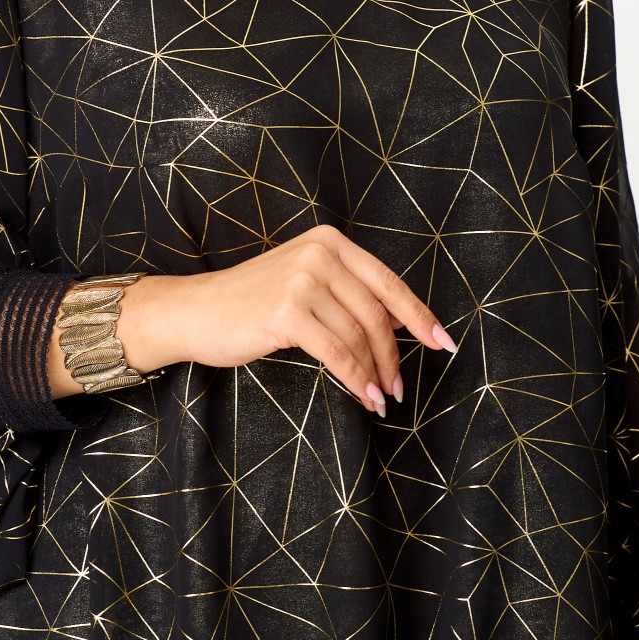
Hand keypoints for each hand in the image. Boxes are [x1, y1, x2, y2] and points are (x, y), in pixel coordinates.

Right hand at [117, 224, 454, 414]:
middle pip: (376, 314)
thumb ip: (348, 293)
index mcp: (329, 242)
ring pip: (359, 336)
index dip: (419, 316)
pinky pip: (337, 353)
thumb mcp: (304, 283)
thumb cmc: (251, 303)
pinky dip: (356, 378)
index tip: (443, 343)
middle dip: (394, 356)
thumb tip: (403, 326)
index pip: (388, 283)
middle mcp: (319, 254)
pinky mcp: (287, 312)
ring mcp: (302, 281)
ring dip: (375, 373)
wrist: (195, 310)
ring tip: (381, 397)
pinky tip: (364, 395)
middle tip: (400, 387)